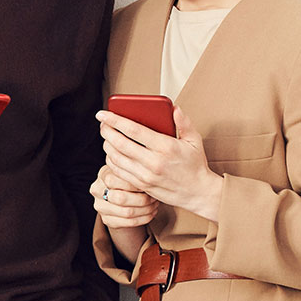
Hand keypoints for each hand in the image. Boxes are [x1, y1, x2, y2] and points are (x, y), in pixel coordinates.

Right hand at [90, 164, 158, 228]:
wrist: (121, 198)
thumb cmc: (130, 182)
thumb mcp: (130, 173)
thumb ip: (135, 171)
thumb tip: (150, 174)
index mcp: (103, 175)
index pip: (116, 180)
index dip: (135, 184)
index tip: (150, 185)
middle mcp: (97, 191)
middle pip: (121, 198)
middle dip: (143, 199)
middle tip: (154, 198)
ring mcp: (100, 207)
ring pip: (127, 212)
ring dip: (146, 210)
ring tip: (155, 205)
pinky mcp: (107, 220)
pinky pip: (129, 222)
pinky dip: (145, 218)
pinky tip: (152, 213)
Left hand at [98, 105, 223, 219]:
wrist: (199, 193)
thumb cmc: (195, 165)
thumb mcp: (194, 141)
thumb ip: (184, 123)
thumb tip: (174, 108)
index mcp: (165, 147)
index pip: (133, 130)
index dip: (114, 120)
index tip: (102, 114)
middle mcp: (153, 162)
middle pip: (120, 143)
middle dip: (106, 131)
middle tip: (102, 123)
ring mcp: (146, 175)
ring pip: (116, 157)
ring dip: (107, 145)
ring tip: (106, 136)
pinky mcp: (141, 185)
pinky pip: (119, 170)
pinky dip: (111, 159)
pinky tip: (111, 152)